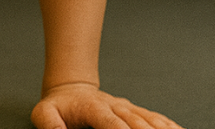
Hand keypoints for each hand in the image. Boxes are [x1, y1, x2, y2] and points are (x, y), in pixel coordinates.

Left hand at [31, 83, 183, 128]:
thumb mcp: (43, 112)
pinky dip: (171, 126)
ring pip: (152, 120)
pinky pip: (157, 119)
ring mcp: (128, 108)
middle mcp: (116, 107)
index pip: (112, 123)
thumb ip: (49, 123)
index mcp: (94, 108)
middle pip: (137, 123)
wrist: (70, 88)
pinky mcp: (136, 112)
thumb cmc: (57, 106)